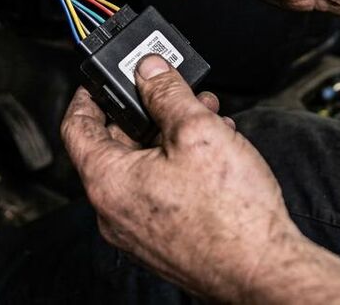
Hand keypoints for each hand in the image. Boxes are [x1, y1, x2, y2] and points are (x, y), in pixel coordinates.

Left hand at [60, 54, 313, 301]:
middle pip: (114, 146)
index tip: (101, 79)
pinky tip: (211, 155)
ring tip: (204, 120)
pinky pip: (158, 193)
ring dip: (168, 138)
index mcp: (108, 181)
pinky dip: (176, 166)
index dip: (88, 95)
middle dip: (147, 113)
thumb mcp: (197, 131)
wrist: (263, 270)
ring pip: (142, 169)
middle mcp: (114, 212)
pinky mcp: (162, 243)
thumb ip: (167, 92)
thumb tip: (150, 70)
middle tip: (171, 92)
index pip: (76, 127)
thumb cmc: (232, 214)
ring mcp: (137, 232)